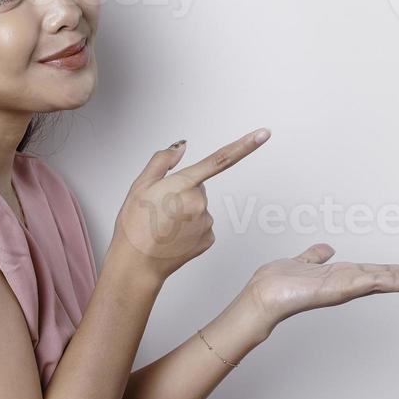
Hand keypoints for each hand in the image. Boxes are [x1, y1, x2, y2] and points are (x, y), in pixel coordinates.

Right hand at [111, 128, 270, 283]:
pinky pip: (202, 225)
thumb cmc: (134, 226)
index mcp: (183, 184)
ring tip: (164, 225)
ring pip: (200, 207)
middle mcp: (199, 202)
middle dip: (182, 193)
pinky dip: (190, 229)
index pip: (220, 159)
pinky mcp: (209, 238)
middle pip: (198, 187)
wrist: (137, 264)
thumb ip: (162, 161)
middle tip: (160, 209)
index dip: (244, 145)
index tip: (263, 134)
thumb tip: (181, 147)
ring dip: (185, 212)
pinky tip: (173, 236)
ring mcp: (206, 222)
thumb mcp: (139, 186)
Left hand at [240, 242, 398, 328]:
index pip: (384, 271)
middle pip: (394, 277)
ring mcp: (348, 287)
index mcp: (346, 275)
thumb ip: (316, 256)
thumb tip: (326, 249)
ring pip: (389, 280)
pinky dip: (392, 280)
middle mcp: (351, 282)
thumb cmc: (279, 283)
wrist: (262, 296)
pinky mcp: (340, 289)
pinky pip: (371, 282)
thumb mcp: (303, 262)